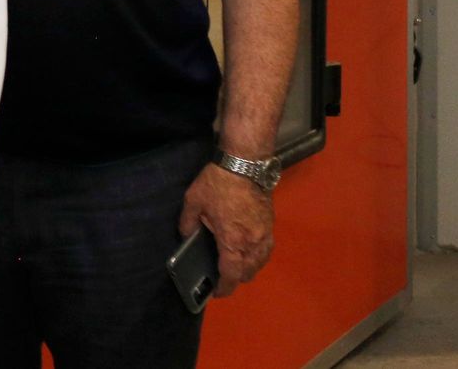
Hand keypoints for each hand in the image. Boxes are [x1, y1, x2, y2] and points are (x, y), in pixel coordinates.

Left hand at [179, 162, 274, 296]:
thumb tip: (186, 236)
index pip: (231, 275)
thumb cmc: (218, 183)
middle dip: (234, 279)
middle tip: (221, 276)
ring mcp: (265, 235)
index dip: (223, 288)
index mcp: (233, 241)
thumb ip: (187, 223)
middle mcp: (253, 243)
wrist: (245, 164)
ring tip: (233, 266)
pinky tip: (247, 251)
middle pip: (247, 273)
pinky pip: (266, 251)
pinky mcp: (271, 226)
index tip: (215, 292)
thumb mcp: (193, 202)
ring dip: (248, 269)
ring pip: (259, 264)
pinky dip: (257, 257)